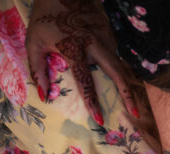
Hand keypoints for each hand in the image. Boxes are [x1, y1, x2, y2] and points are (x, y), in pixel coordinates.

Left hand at [26, 0, 139, 125]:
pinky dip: (120, 66)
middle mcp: (95, 45)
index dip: (93, 103)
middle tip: (136, 113)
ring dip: (127, 81)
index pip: (86, 82)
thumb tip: (43, 95)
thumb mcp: (33, 43)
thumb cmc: (44, 18)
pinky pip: (116, 53)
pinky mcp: (110, 32)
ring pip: (121, 63)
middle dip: (128, 95)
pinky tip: (120, 76)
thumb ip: (37, 70)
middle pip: (117, 74)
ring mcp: (106, 37)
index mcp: (75, 49)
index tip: (100, 119)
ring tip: (132, 99)